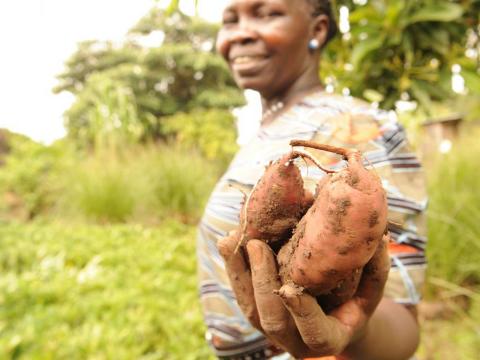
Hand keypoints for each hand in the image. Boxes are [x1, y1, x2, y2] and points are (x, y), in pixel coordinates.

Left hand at [217, 231, 390, 357]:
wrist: (333, 315)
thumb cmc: (354, 301)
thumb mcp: (370, 288)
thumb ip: (375, 267)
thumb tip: (378, 234)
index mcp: (327, 339)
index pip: (314, 333)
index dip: (302, 312)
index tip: (290, 289)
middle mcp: (294, 339)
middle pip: (271, 319)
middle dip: (262, 281)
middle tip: (257, 245)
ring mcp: (271, 327)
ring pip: (249, 306)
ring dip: (240, 271)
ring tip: (234, 238)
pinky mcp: (256, 310)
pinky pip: (240, 292)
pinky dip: (234, 266)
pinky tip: (229, 240)